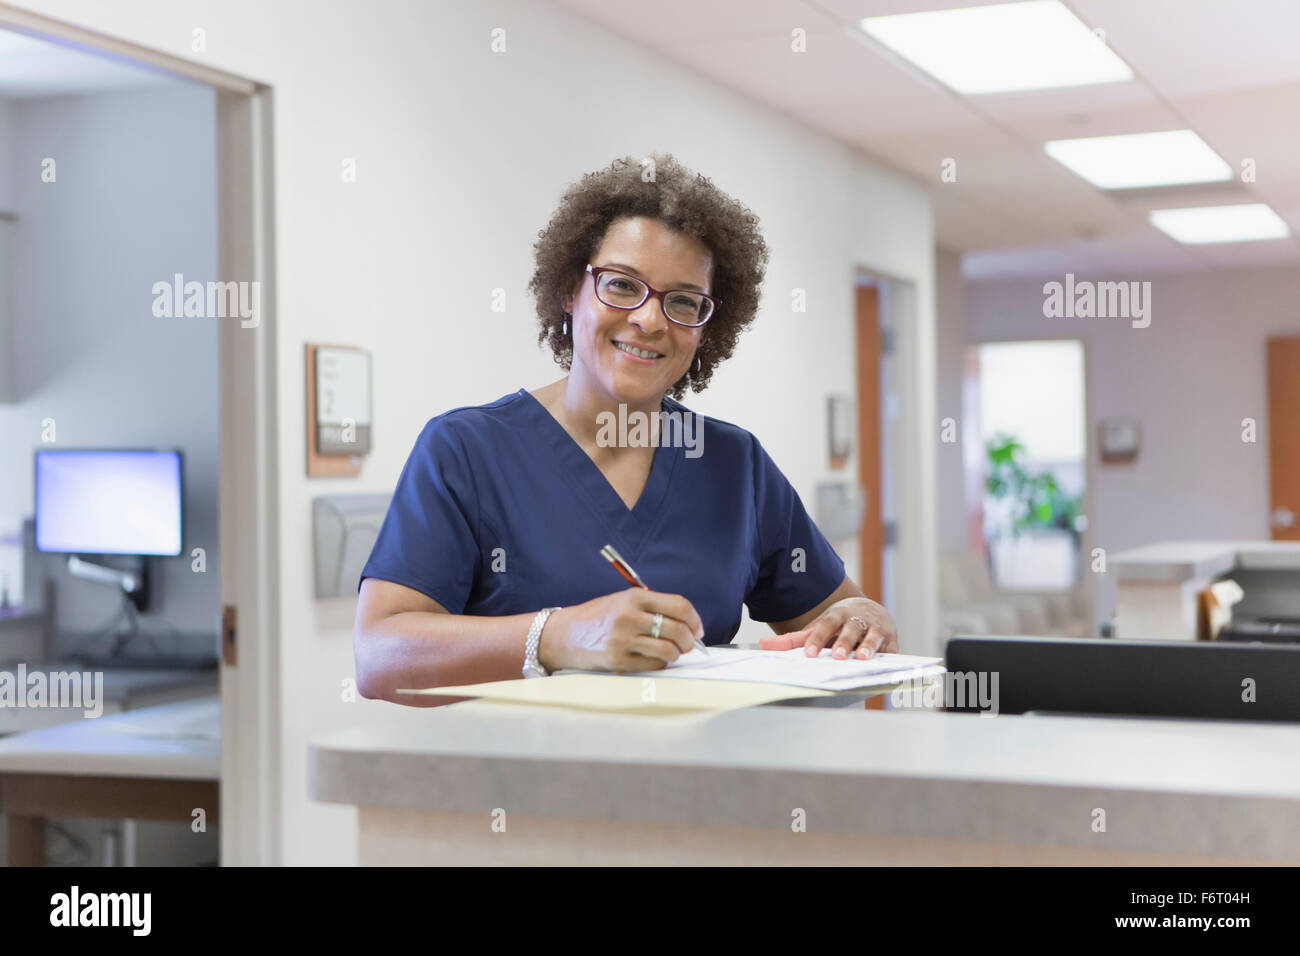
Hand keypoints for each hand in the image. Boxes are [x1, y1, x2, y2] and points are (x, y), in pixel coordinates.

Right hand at [539, 588, 704, 672]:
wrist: (564, 635)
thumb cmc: (598, 617)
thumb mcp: (623, 601)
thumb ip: (653, 607)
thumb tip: (689, 625)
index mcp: (634, 597)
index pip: (679, 606)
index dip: (695, 619)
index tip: (697, 628)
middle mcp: (629, 617)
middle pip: (678, 630)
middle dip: (690, 640)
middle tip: (688, 644)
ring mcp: (623, 640)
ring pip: (669, 650)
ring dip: (676, 654)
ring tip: (672, 652)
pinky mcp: (619, 661)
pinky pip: (654, 665)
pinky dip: (660, 664)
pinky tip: (654, 659)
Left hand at [759, 598, 897, 659]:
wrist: (869, 610)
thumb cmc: (838, 624)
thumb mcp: (818, 628)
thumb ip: (794, 640)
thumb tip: (763, 646)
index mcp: (837, 616)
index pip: (825, 626)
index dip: (817, 639)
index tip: (808, 654)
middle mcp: (857, 620)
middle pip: (850, 630)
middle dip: (844, 642)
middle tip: (837, 656)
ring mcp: (876, 629)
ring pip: (873, 637)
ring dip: (869, 647)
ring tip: (863, 658)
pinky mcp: (892, 641)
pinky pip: (892, 650)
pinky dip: (890, 658)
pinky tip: (888, 669)